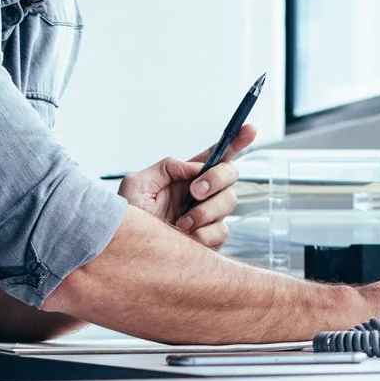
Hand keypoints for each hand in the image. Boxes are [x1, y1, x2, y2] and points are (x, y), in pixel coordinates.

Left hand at [117, 123, 255, 249]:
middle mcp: (201, 194)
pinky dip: (203, 233)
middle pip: (230, 174)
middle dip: (216, 179)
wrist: (130, 252)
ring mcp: (209, 216)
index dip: (236, 140)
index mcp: (186, 176)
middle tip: (195, 191)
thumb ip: (167, 168)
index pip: (215, 155)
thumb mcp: (138, 185)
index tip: (250, 128)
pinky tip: (185, 237)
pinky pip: (221, 231)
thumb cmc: (129, 219)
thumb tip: (195, 168)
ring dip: (204, 211)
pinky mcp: (212, 239)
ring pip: (229, 202)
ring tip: (179, 223)